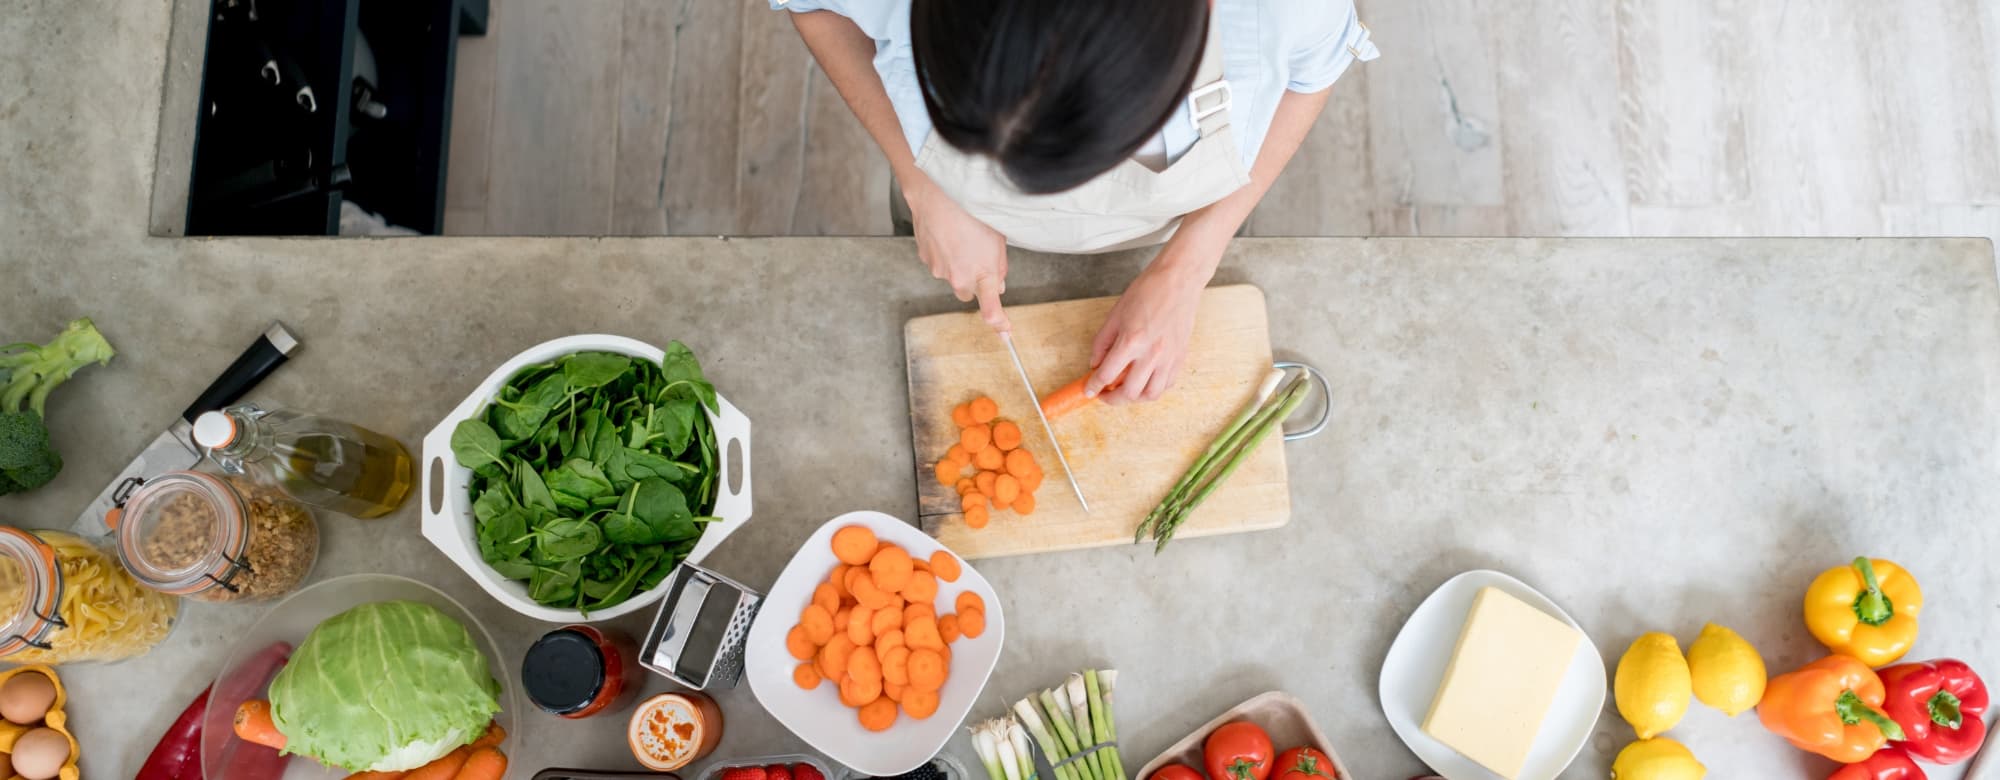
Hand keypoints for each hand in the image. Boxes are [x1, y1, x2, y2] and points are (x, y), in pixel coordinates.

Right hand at [906, 176, 1010, 330]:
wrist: (938, 193)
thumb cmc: (971, 212)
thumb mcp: (998, 239)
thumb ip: (999, 267)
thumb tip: (998, 284)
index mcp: (982, 273)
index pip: (991, 308)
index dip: (999, 323)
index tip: (1005, 331)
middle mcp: (959, 277)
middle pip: (968, 291)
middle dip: (973, 280)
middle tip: (979, 255)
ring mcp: (939, 269)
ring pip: (951, 275)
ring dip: (958, 263)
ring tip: (961, 235)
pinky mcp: (926, 259)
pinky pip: (938, 262)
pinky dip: (943, 252)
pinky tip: (948, 233)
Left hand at [1086, 258, 1206, 403]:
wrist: (1178, 281)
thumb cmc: (1147, 291)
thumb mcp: (1116, 314)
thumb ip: (1102, 342)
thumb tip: (1095, 363)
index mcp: (1131, 341)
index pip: (1107, 375)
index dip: (1094, 386)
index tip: (1089, 390)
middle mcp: (1152, 354)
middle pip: (1129, 393)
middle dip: (1112, 399)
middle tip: (1105, 394)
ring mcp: (1169, 358)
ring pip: (1150, 395)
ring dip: (1134, 398)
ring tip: (1125, 391)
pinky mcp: (1181, 357)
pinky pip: (1167, 385)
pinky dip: (1153, 388)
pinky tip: (1145, 381)